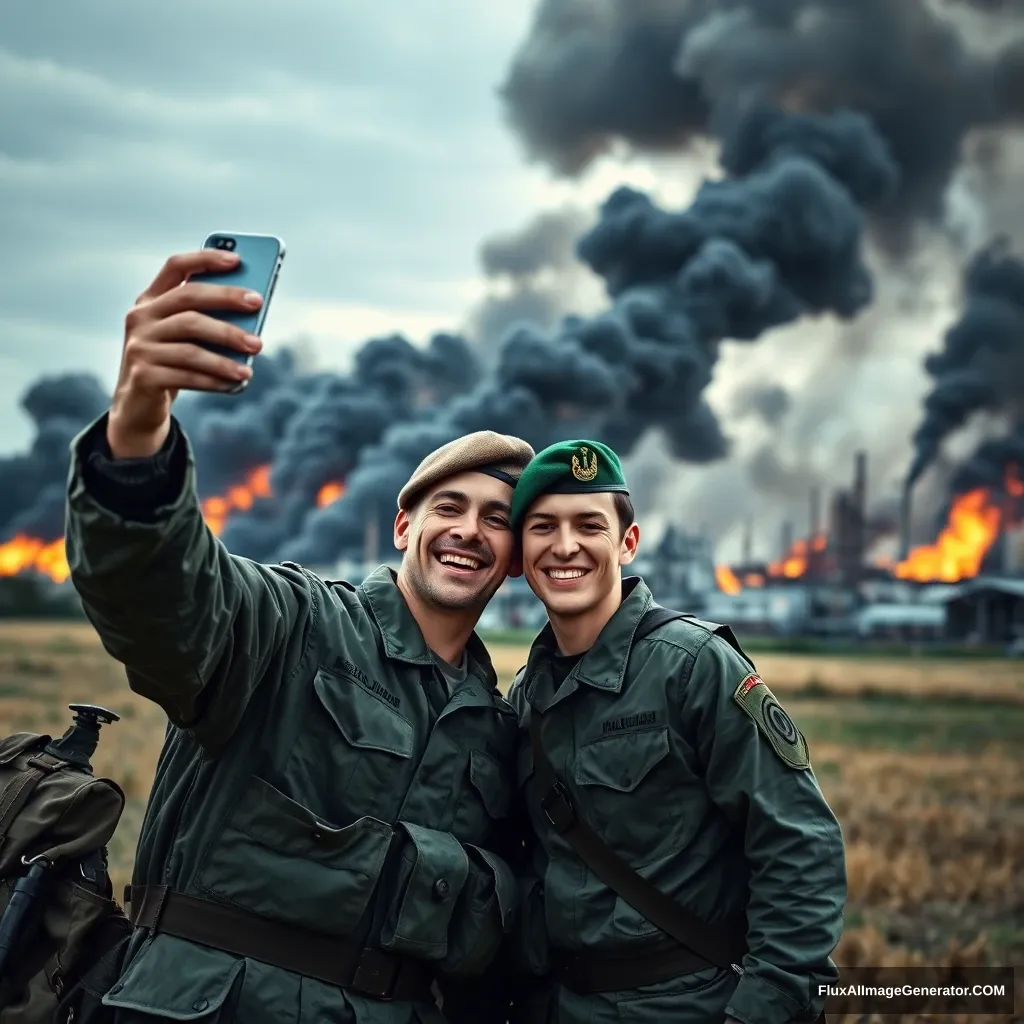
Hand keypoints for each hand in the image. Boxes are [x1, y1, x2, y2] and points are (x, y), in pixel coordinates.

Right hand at [107, 250, 263, 457]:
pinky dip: (215, 380)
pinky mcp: (143, 376)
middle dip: (226, 300)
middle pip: (188, 300)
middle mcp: (140, 318)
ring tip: (250, 366)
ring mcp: (139, 347)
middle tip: (258, 305)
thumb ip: (207, 320)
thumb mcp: (183, 337)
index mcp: (150, 300)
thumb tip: (253, 313)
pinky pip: (187, 376)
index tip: (237, 259)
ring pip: (191, 345)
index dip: (205, 259)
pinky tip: (235, 383)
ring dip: (226, 356)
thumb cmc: (173, 363)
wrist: (138, 405)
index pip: (175, 267)